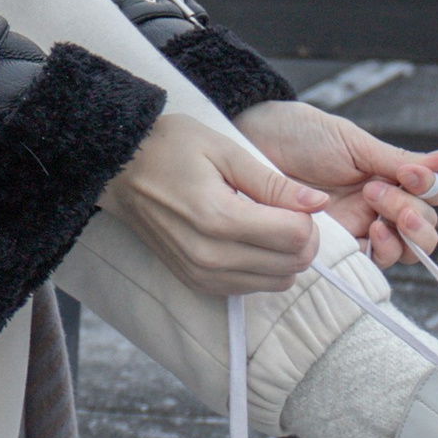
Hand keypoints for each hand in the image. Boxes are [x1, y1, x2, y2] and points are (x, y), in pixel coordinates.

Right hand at [100, 108, 332, 300]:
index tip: (293, 197)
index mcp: (218, 218)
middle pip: (292, 264)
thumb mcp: (224, 149)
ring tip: (265, 221)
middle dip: (303, 237)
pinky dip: (264, 266)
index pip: (295, 237)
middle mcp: (210, 256)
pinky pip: (253, 288)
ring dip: (285, 255)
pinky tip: (248, 237)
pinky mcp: (197, 284)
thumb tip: (318, 202)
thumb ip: (273, 182)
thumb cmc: (169, 148)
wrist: (119, 170)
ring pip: (278, 282)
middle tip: (286, 207)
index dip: (307, 216)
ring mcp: (202, 275)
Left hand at [236, 100, 437, 268]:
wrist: (253, 140)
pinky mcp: (334, 247)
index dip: (429, 190)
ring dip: (402, 238)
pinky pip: (369, 262)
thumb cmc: (299, 134)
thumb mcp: (352, 142)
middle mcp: (378, 207)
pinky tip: (369, 232)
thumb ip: (396, 159)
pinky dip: (380, 251)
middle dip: (416, 216)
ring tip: (376, 216)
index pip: (431, 195)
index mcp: (387, 176)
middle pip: (423, 230)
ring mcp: (357, 229)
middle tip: (382, 196)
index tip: (409, 175)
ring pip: (403, 251)